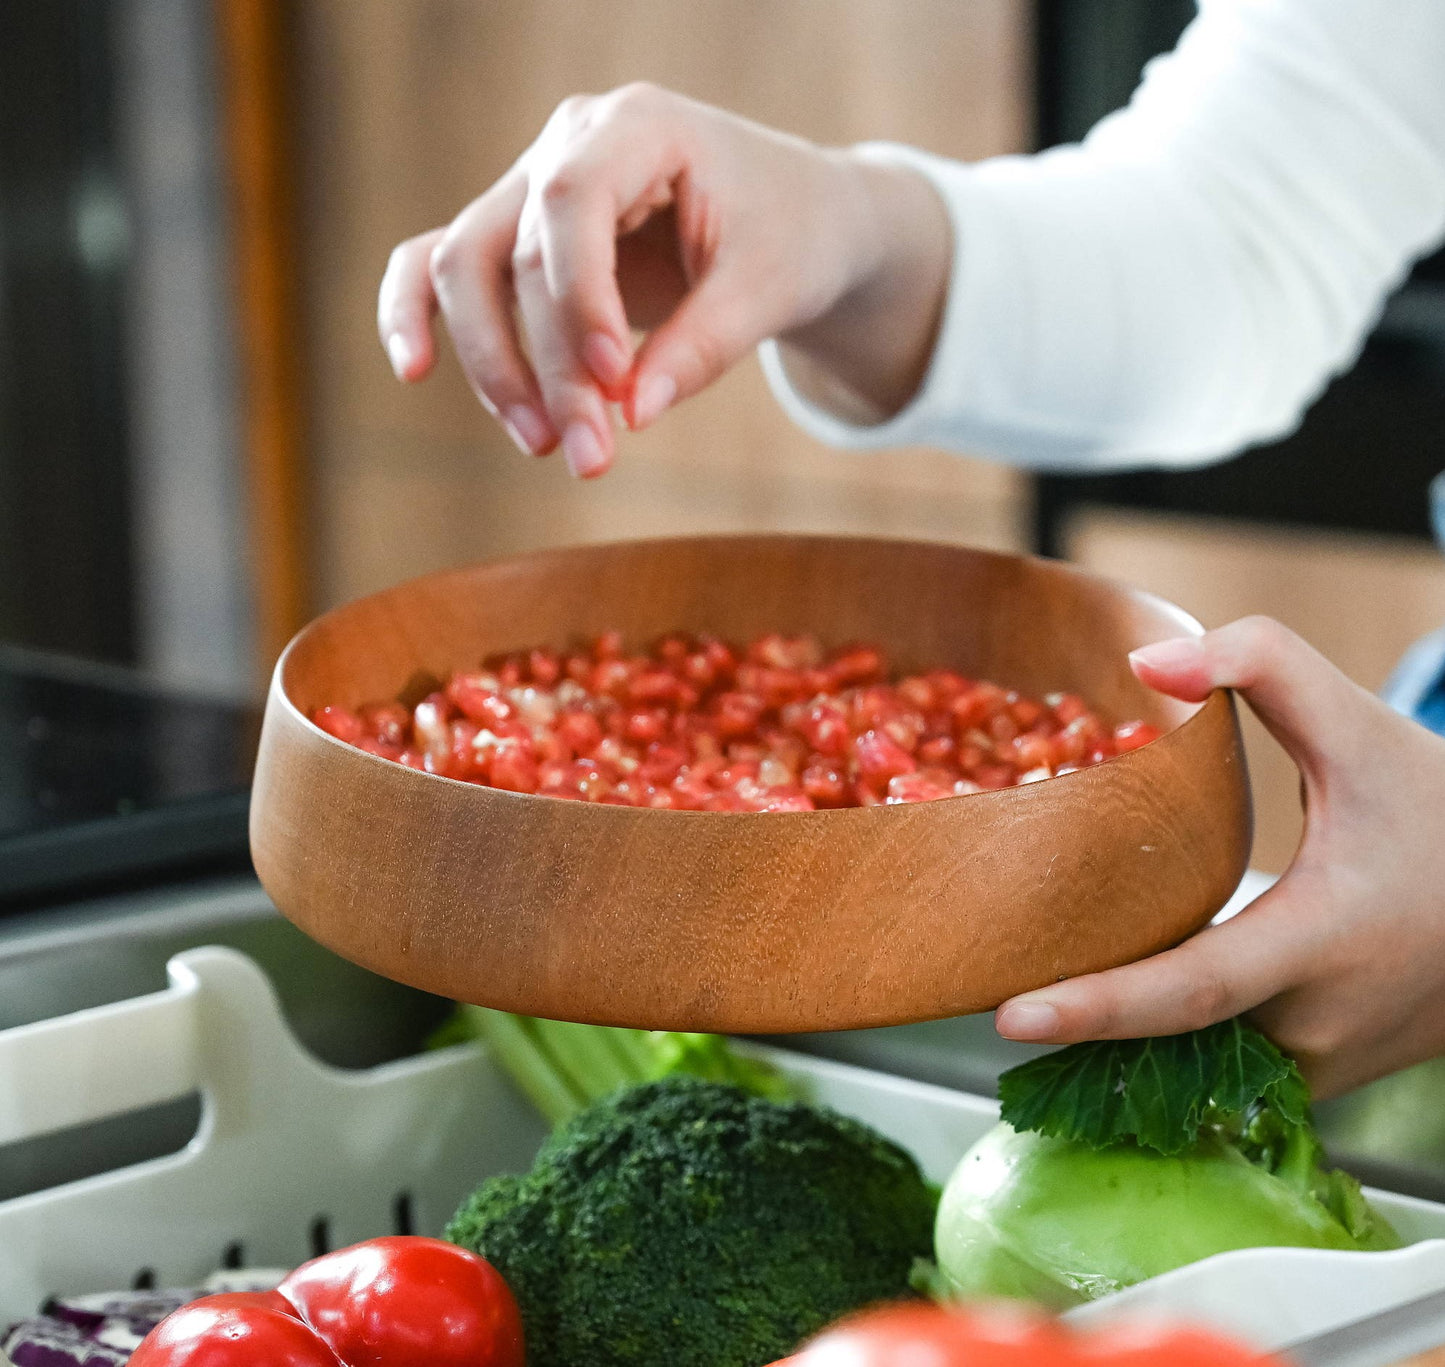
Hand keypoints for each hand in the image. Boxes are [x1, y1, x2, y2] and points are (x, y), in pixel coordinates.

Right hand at [376, 83, 949, 476]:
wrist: (797, 219)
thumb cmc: (791, 237)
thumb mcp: (769, 289)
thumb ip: (703, 346)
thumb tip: (633, 415)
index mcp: (640, 127)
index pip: (570, 203)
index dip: (577, 297)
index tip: (613, 378)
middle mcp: (570, 145)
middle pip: (513, 253)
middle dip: (547, 366)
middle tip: (592, 457)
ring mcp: (532, 186)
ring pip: (466, 267)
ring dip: (494, 365)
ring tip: (548, 445)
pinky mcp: (520, 237)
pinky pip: (440, 264)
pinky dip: (416, 312)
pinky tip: (415, 369)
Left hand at [995, 615, 1444, 1098]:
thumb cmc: (1439, 807)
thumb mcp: (1361, 723)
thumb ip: (1262, 665)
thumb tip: (1145, 661)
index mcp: (1323, 941)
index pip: (1193, 992)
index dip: (1099, 1008)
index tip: (1008, 1017)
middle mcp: (1321, 1025)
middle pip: (1169, 1039)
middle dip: (1079, 1022)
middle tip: (987, 983)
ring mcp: (1325, 1065)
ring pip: (1193, 1066)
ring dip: (1116, 1041)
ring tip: (1038, 995)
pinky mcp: (1323, 1076)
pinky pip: (1224, 1070)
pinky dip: (1167, 1045)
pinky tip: (1115, 1003)